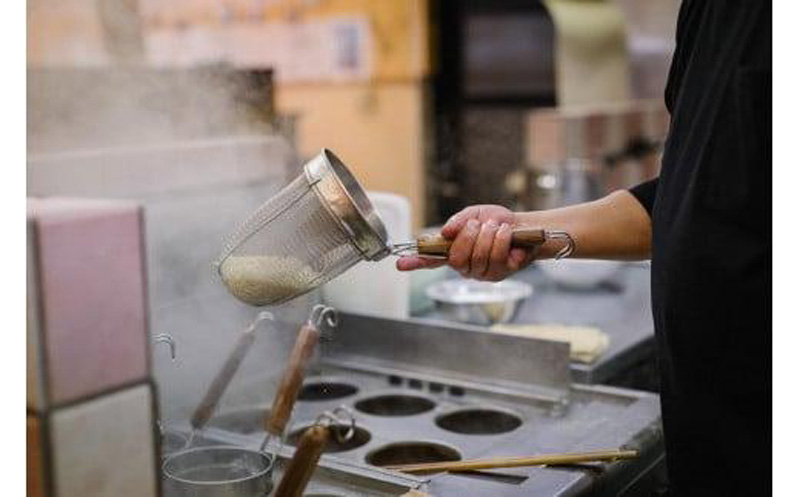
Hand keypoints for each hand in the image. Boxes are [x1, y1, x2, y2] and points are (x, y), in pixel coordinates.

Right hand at [396, 205, 534, 280]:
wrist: (525, 227)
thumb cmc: (497, 222)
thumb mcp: (476, 214)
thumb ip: (459, 220)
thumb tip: (446, 231)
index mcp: (455, 251)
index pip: (431, 259)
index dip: (416, 262)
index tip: (400, 264)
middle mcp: (466, 266)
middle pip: (457, 258)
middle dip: (470, 237)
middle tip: (482, 224)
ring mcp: (482, 272)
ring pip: (479, 257)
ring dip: (490, 236)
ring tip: (498, 227)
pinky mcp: (501, 274)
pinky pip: (498, 257)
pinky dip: (504, 240)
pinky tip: (509, 236)